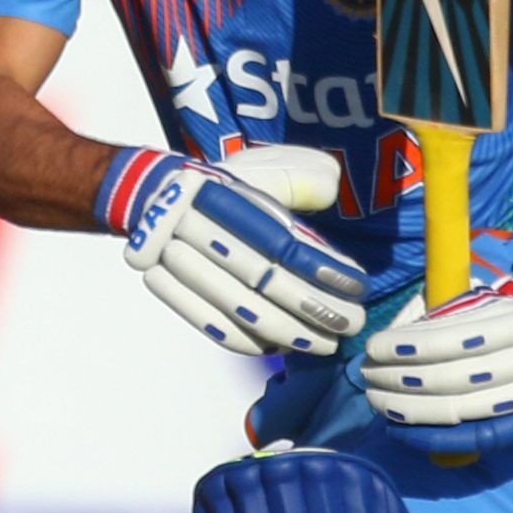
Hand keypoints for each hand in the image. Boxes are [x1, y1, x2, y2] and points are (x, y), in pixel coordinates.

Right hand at [106, 144, 366, 356]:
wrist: (154, 193)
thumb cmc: (225, 184)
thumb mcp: (264, 164)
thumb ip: (299, 176)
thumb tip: (330, 191)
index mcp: (220, 191)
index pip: (279, 242)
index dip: (321, 269)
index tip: (357, 285)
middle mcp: (191, 226)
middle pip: (261, 281)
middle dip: (313, 309)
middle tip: (352, 323)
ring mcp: (172, 261)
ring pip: (239, 311)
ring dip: (289, 335)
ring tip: (327, 343)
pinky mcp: (166, 288)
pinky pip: (213, 326)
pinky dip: (252, 342)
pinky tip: (284, 348)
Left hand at [362, 266, 512, 455]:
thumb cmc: (500, 320)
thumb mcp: (480, 303)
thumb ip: (448, 315)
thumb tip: (395, 341)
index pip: (462, 338)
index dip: (416, 346)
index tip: (377, 347)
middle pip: (460, 376)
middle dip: (405, 378)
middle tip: (368, 374)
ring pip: (462, 410)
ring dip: (410, 408)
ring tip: (375, 398)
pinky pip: (471, 440)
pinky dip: (430, 437)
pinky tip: (398, 429)